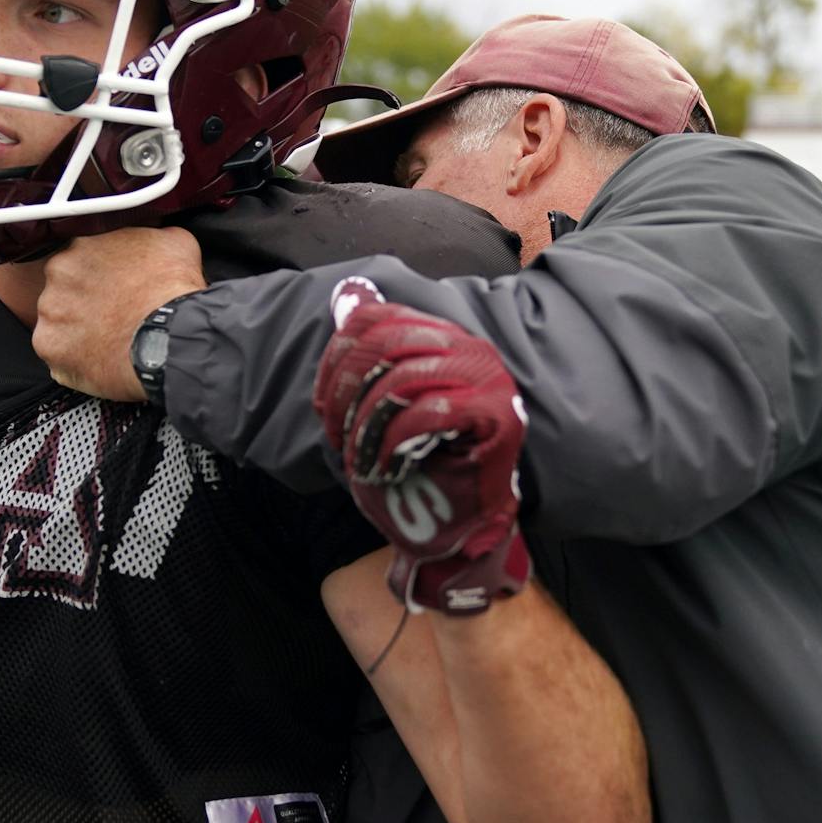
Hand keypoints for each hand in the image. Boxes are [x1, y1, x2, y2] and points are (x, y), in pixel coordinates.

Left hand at [25, 227, 206, 400]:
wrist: (170, 336)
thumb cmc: (172, 291)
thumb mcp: (175, 243)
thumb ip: (152, 235)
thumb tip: (157, 237)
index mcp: (82, 245)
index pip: (80, 258)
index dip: (99, 275)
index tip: (114, 287)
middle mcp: (57, 275)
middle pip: (64, 289)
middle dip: (84, 301)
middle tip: (112, 313)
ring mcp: (50, 312)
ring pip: (59, 321)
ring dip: (78, 329)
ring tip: (109, 339)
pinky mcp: (50, 347)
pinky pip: (57, 353)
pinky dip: (74, 358)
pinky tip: (101, 357)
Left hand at [314, 278, 529, 614]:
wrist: (464, 527)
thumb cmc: (420, 468)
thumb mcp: (383, 406)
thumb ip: (369, 355)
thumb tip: (345, 295)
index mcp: (441, 336)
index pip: (375, 319)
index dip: (336, 360)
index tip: (324, 408)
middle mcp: (468, 347)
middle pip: (384, 343)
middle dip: (346, 393)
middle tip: (339, 438)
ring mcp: (487, 378)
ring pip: (401, 378)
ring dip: (367, 426)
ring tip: (362, 459)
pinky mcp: (497, 414)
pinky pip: (428, 412)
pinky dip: (394, 442)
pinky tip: (387, 466)